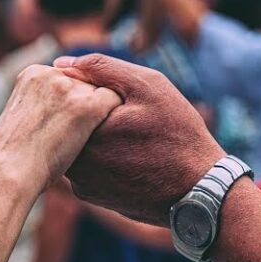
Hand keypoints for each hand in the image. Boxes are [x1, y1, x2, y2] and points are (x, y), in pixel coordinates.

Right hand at [0, 64, 122, 189]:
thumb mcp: (24, 119)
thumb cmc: (14, 156)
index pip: (68, 79)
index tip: (68, 123)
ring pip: (101, 93)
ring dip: (99, 114)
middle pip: (85, 84)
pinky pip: (115, 103)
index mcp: (33, 74)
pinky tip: (109, 136)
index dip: (73, 101)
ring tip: (88, 140)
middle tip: (78, 133)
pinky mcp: (87, 106)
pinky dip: (116, 118)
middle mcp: (52, 74)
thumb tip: (68, 113)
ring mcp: (69, 89)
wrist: (10, 170)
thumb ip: (45, 105)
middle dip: (87, 105)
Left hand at [57, 53, 225, 224]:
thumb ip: (101, 68)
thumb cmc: (178, 135)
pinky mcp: (95, 197)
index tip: (118, 96)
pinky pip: (89, 168)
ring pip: (78, 146)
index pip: (65, 99)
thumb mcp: (147, 86)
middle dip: (89, 114)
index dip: (87, 88)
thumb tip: (60, 63)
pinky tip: (132, 155)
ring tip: (132, 135)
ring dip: (96, 136)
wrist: (199, 191)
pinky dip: (104, 157)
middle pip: (68, 125)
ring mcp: (83, 184)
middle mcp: (76, 163)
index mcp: (84, 132)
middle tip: (127, 115)